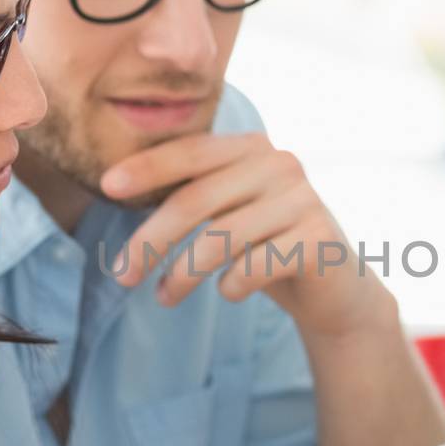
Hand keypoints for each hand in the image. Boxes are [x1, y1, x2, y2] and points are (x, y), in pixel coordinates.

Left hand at [100, 132, 386, 336]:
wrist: (336, 291)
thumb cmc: (268, 248)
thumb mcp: (229, 214)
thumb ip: (193, 195)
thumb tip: (117, 188)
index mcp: (254, 148)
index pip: (191, 151)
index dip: (148, 167)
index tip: (107, 186)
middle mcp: (281, 164)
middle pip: (196, 200)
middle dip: (152, 240)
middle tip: (123, 275)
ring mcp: (303, 199)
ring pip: (220, 238)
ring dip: (183, 275)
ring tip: (164, 298)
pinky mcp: (318, 238)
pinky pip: (254, 266)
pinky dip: (232, 286)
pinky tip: (229, 294)